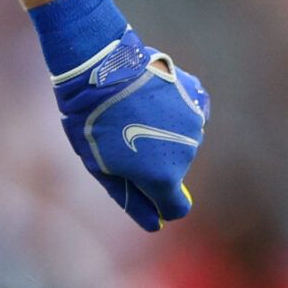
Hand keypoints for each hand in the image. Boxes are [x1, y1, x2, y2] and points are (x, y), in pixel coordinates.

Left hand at [51, 29, 208, 230]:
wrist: (100, 65)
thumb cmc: (92, 118)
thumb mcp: (100, 164)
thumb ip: (130, 198)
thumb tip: (154, 223)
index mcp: (163, 176)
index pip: (176, 207)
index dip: (160, 203)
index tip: (144, 189)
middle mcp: (187, 152)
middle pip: (174, 168)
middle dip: (154, 160)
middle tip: (122, 134)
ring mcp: (194, 122)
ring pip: (181, 138)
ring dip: (163, 131)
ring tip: (132, 110)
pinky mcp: (195, 95)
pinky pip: (189, 111)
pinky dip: (174, 108)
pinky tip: (150, 96)